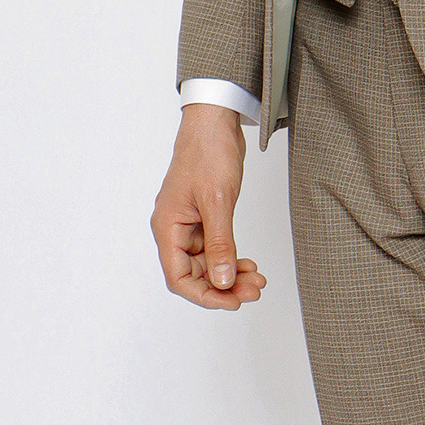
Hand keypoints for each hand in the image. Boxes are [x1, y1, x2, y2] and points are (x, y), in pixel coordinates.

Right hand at [152, 104, 266, 308]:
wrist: (215, 122)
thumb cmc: (208, 153)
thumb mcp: (217, 201)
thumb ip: (220, 244)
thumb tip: (222, 281)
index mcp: (167, 227)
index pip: (179, 278)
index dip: (204, 295)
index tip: (232, 301)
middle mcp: (175, 230)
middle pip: (195, 275)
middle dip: (224, 286)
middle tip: (254, 291)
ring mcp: (190, 225)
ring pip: (209, 263)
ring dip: (231, 275)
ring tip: (257, 280)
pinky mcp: (205, 217)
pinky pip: (216, 248)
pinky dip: (232, 258)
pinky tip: (249, 265)